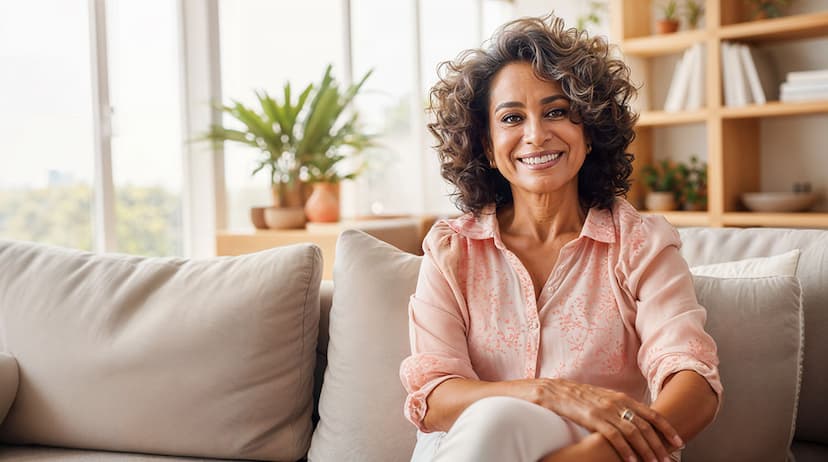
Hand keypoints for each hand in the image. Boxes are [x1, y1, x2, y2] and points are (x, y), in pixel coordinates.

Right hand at [513, 378, 682, 461]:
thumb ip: (617, 407)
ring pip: (633, 432)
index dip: (666, 428)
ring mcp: (605, 410)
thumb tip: (633, 419)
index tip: (678, 441)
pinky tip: (631, 461)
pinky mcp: (592, 418)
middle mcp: (616, 402)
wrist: (551, 390)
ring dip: (646, 450)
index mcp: (620, 397)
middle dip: (659, 444)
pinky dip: (625, 450)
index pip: (650, 413)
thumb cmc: (575, 396)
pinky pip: (614, 437)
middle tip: (668, 459)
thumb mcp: (601, 398)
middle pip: (645, 425)